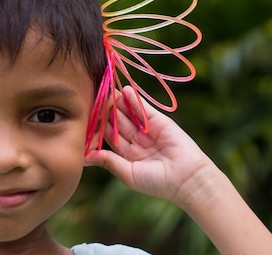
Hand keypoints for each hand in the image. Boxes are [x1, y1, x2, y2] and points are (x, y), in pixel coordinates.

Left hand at [84, 87, 214, 204]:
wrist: (187, 178)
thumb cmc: (157, 182)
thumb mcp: (128, 173)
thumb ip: (108, 161)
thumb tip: (85, 156)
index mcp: (127, 154)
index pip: (109, 136)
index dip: (98, 126)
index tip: (85, 116)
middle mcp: (136, 140)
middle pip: (116, 122)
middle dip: (105, 111)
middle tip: (92, 97)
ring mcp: (147, 130)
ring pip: (128, 113)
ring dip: (117, 102)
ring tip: (105, 90)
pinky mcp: (159, 121)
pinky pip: (143, 109)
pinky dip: (134, 99)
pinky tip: (124, 90)